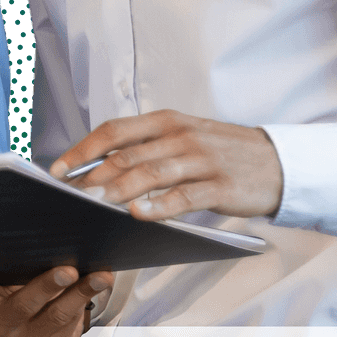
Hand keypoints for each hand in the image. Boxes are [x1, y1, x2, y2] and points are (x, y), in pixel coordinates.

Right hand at [0, 252, 112, 336]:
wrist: (25, 322)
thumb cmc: (13, 286)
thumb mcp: (2, 274)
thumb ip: (7, 259)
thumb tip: (32, 227)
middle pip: (23, 306)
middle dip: (47, 286)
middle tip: (67, 270)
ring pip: (56, 317)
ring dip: (81, 294)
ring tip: (100, 277)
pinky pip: (70, 327)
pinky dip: (85, 304)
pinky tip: (97, 286)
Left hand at [49, 109, 283, 222]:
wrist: (279, 163)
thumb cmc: (222, 153)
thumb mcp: (184, 138)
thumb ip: (147, 149)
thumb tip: (98, 169)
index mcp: (167, 121)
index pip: (114, 131)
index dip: (82, 150)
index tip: (57, 170)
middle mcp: (181, 135)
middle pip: (127, 155)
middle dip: (91, 176)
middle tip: (66, 196)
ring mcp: (201, 160)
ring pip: (150, 174)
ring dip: (117, 191)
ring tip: (91, 206)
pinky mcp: (221, 186)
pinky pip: (184, 197)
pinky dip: (158, 206)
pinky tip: (138, 215)